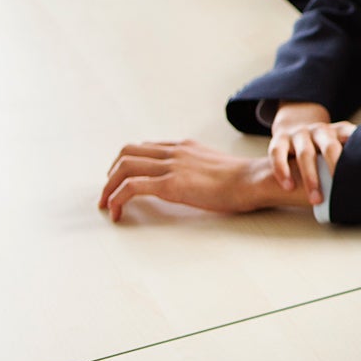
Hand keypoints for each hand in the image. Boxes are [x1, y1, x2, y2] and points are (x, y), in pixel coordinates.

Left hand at [98, 139, 303, 220]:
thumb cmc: (244, 180)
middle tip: (108, 193)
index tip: (122, 181)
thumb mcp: (218, 166)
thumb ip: (200, 169)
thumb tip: (196, 182)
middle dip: (111, 174)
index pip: (145, 147)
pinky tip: (116, 213)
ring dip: (108, 188)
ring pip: (123, 168)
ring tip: (106, 205)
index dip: (127, 163)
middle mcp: (174, 152)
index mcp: (185, 147)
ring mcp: (171, 167)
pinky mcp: (171, 184)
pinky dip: (116, 200)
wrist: (254, 181)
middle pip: (127, 153)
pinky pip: (131, 188)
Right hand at [267, 102, 353, 204]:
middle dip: (335, 168)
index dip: (358, 151)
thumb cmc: (325, 149)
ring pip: (305, 154)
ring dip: (310, 178)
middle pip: (329, 147)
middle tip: (340, 188)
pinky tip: (288, 187)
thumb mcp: (341, 146)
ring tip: (315, 199)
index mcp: (340, 131)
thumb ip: (356, 156)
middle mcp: (320, 130)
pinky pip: (277, 154)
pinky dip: (282, 171)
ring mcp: (299, 133)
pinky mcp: (279, 139)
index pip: (352, 137)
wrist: (294, 132)